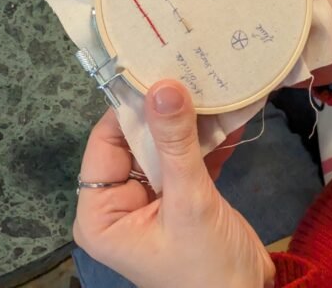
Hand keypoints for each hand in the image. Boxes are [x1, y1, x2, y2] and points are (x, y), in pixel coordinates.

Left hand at [74, 81, 274, 287]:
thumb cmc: (206, 265)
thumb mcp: (190, 202)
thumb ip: (176, 143)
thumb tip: (163, 86)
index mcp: (101, 213)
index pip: (106, 142)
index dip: (130, 107)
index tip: (158, 67)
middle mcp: (120, 202)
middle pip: (137, 139)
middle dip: (166, 110)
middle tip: (189, 65)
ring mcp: (152, 197)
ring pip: (165, 143)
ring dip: (191, 120)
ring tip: (211, 81)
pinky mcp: (181, 195)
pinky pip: (188, 155)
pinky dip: (208, 138)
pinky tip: (229, 111)